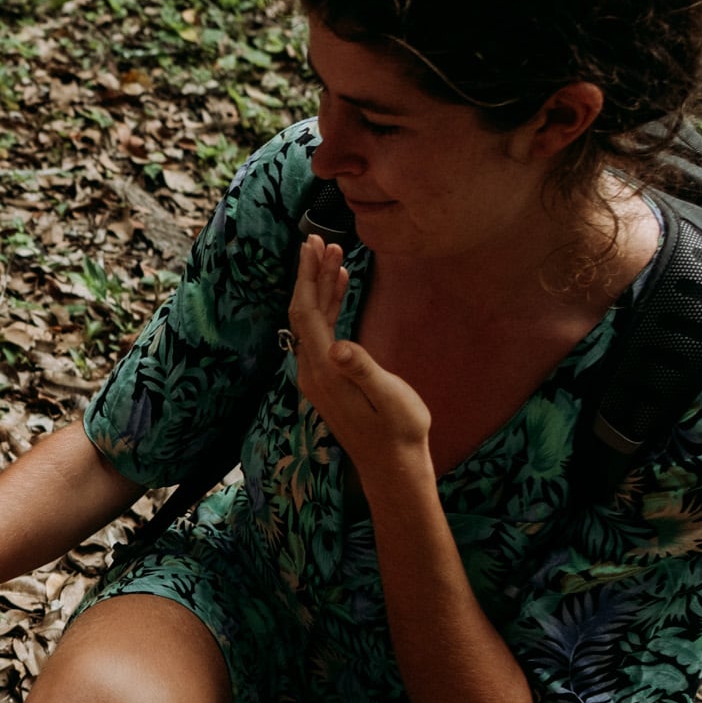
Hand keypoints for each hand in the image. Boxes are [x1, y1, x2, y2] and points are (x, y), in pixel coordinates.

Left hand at [287, 235, 432, 487]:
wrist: (393, 464)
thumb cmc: (398, 430)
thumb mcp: (388, 397)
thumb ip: (363, 369)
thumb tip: (339, 345)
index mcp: (324, 369)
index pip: (306, 313)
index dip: (307, 277)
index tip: (313, 244)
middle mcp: (313, 369)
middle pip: (303, 311)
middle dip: (309, 273)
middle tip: (318, 238)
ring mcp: (319, 373)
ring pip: (312, 319)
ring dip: (320, 286)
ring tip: (332, 252)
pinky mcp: (330, 376)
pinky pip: (323, 332)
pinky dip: (330, 305)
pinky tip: (340, 285)